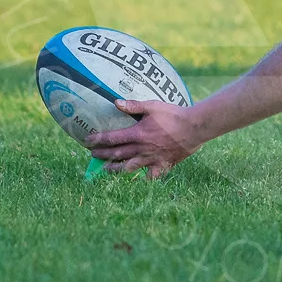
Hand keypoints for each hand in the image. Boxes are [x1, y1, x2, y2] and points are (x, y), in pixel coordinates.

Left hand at [85, 101, 204, 179]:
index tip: (87, 141)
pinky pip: (151, 176)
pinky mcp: (163, 165)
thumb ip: (133, 105)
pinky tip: (140, 178)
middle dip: (102, 155)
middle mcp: (142, 149)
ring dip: (115, 169)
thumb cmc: (174, 114)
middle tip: (92, 155)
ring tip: (106, 170)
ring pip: (129, 167)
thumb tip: (116, 102)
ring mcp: (152, 159)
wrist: (194, 127)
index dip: (98, 140)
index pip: (112, 138)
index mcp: (137, 134)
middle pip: (117, 154)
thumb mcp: (153, 106)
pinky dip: (144, 178)